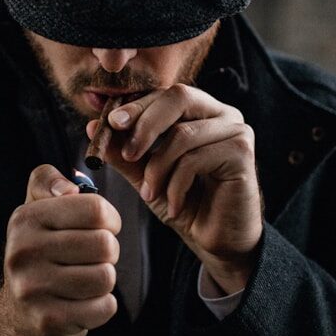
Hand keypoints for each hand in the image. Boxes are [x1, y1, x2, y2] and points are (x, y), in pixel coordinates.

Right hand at [0, 164, 121, 335]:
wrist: (19, 317)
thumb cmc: (40, 255)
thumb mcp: (35, 210)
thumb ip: (47, 182)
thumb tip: (70, 188)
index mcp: (25, 219)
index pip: (95, 209)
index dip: (109, 219)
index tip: (100, 228)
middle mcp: (23, 252)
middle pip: (104, 244)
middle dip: (108, 253)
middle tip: (91, 259)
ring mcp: (33, 288)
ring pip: (106, 276)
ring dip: (104, 280)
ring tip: (85, 280)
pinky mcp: (48, 320)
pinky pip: (103, 307)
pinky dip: (102, 306)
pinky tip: (83, 303)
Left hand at [85, 85, 262, 292]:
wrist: (217, 241)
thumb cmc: (186, 204)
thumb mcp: (146, 176)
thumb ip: (124, 153)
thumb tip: (93, 127)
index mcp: (201, 111)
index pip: (165, 94)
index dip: (137, 105)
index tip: (111, 123)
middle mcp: (223, 114)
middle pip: (179, 97)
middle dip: (145, 124)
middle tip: (127, 154)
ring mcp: (236, 131)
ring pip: (183, 134)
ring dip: (157, 168)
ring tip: (150, 194)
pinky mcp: (242, 153)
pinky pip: (196, 159)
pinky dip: (176, 186)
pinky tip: (173, 206)